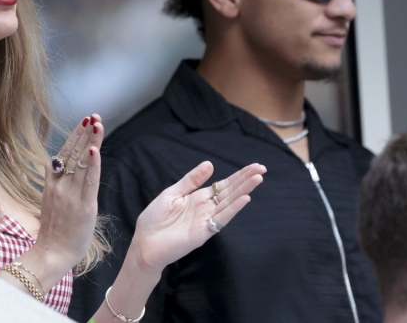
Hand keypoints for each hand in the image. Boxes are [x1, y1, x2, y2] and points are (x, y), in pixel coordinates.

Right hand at [31, 114, 103, 275]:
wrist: (51, 254)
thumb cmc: (55, 232)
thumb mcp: (51, 202)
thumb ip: (57, 184)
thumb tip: (62, 169)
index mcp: (52, 184)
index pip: (64, 154)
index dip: (74, 137)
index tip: (83, 122)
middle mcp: (60, 185)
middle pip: (74, 153)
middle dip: (84, 133)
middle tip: (93, 116)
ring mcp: (71, 195)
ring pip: (82, 162)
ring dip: (91, 141)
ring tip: (97, 124)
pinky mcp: (83, 206)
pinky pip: (89, 181)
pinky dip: (93, 164)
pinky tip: (95, 150)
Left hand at [128, 161, 265, 276]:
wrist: (144, 243)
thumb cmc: (154, 219)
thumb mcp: (172, 193)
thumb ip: (191, 180)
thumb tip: (209, 163)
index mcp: (198, 198)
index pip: (223, 185)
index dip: (238, 176)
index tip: (254, 166)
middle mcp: (206, 208)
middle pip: (230, 192)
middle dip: (246, 180)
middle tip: (262, 168)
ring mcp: (207, 220)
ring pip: (229, 203)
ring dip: (244, 191)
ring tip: (258, 179)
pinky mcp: (204, 232)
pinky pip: (221, 219)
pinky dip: (233, 209)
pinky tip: (245, 199)